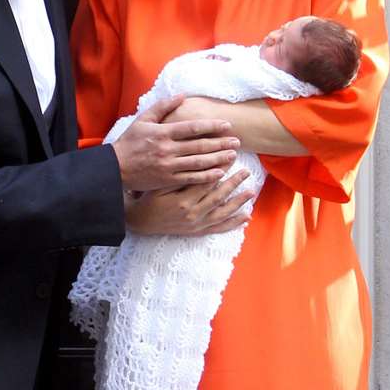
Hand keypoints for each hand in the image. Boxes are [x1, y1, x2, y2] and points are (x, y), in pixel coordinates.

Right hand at [113, 95, 238, 190]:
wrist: (115, 168)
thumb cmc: (129, 143)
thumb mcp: (143, 120)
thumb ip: (163, 107)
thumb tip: (182, 96)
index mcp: (163, 133)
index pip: (192, 127)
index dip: (212, 126)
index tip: (227, 125)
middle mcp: (168, 149)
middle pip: (200, 145)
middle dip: (221, 143)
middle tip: (237, 141)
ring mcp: (168, 166)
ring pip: (199, 162)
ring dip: (218, 159)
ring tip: (233, 155)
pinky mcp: (167, 180)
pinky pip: (191, 178)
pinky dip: (207, 176)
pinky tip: (220, 173)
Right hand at [125, 171, 256, 236]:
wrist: (139, 222)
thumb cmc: (147, 198)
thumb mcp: (158, 184)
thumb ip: (177, 174)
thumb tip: (194, 161)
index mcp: (182, 199)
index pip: (206, 181)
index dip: (220, 168)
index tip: (230, 158)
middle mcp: (192, 213)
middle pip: (218, 195)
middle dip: (233, 182)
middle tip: (246, 171)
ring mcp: (196, 224)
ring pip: (222, 212)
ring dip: (238, 202)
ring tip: (251, 191)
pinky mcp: (196, 231)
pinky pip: (218, 228)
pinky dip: (232, 223)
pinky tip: (245, 217)